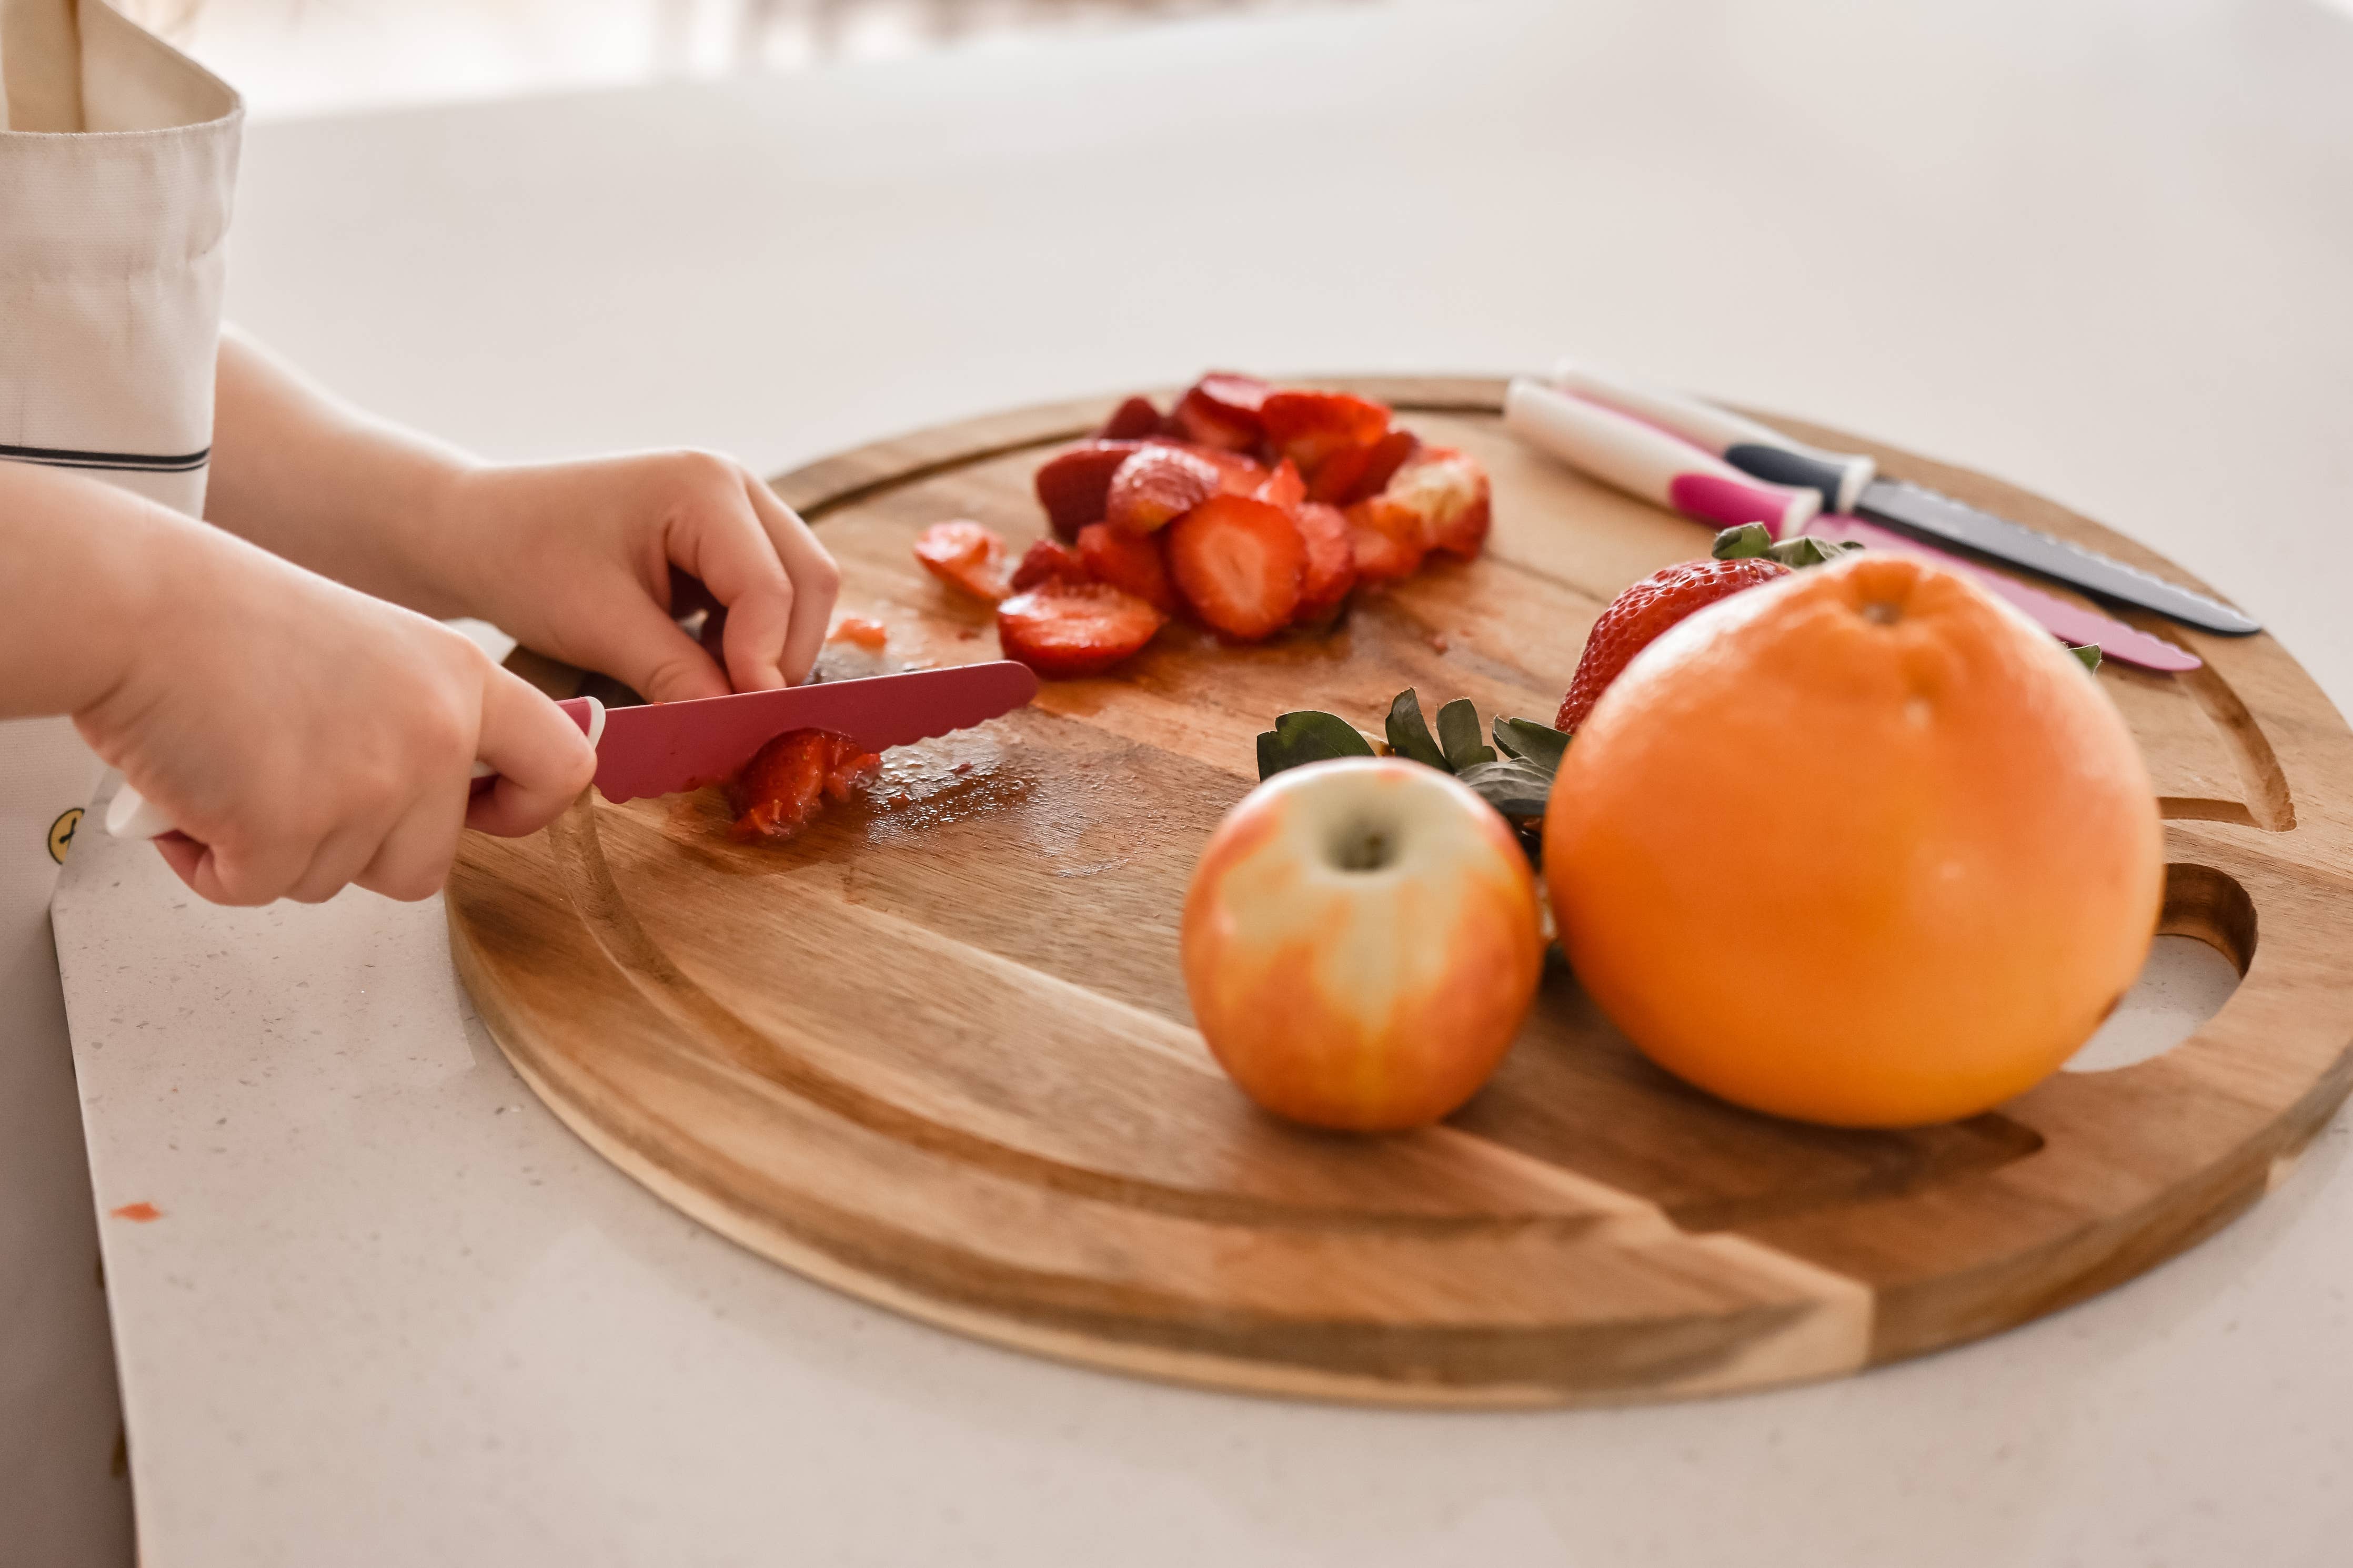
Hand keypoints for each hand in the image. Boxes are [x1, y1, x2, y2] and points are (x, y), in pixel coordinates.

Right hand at [78, 523, 595, 905]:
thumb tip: (435, 797)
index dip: (523, 808)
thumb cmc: (224, 621)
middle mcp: (433, 734)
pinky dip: (214, 862)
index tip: (482, 815)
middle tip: (291, 780)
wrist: (132, 605)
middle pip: (427, 863)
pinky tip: (190, 793)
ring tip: (233, 766)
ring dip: (277, 848)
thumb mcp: (370, 651)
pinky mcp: (289, 829)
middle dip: (355, 848)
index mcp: (460, 679)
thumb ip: (417, 720)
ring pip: (336, 881)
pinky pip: (258, 889)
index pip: (561, 767)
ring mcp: (369, 786)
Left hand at [426, 452, 841, 702]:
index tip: (745, 722)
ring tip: (715, 688)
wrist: (477, 532)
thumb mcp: (600, 626)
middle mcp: (735, 486)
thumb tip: (737, 731)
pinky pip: (770, 597)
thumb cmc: (526, 561)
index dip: (765, 661)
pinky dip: (752, 640)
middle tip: (742, 714)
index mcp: (705, 486)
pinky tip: (703, 663)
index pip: (769, 587)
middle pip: (809, 581)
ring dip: (771, 649)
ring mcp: (736, 510)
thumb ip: (677, 676)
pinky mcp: (727, 541)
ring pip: (800, 591)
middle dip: (783, 654)